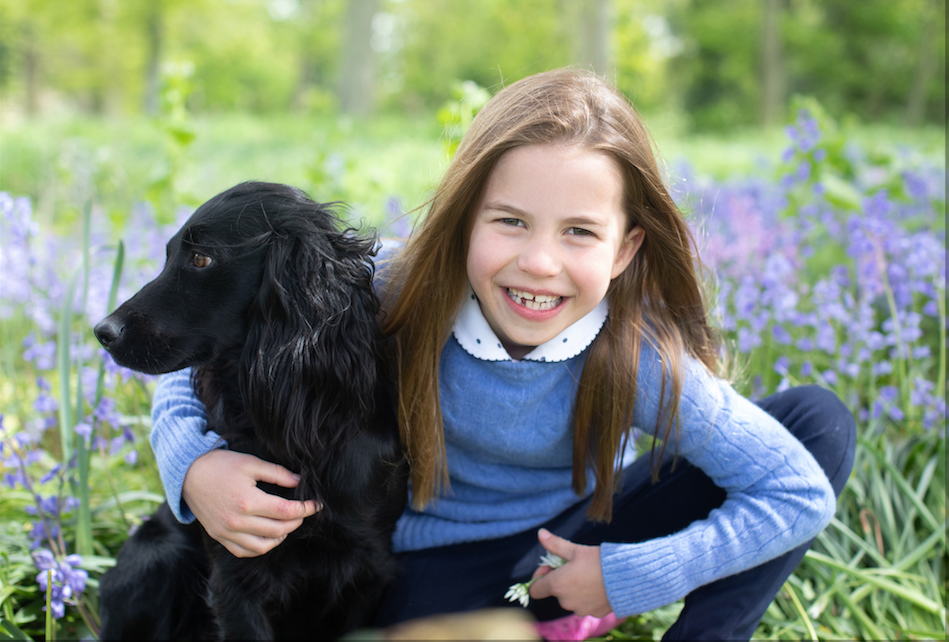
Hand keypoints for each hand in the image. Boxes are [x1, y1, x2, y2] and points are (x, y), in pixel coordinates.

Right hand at [182, 449, 319, 557]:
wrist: (188, 475)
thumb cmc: (220, 465)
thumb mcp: (251, 463)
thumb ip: (277, 473)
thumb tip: (299, 481)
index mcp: (247, 501)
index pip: (285, 511)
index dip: (305, 509)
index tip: (316, 504)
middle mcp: (237, 522)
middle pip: (278, 529)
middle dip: (296, 521)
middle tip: (303, 511)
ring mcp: (227, 532)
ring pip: (263, 546)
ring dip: (281, 536)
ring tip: (288, 524)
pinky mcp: (220, 537)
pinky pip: (244, 552)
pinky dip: (261, 547)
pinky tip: (269, 535)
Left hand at [528, 528, 611, 616]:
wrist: (626, 578)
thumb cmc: (599, 562)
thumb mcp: (575, 550)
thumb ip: (555, 544)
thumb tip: (540, 533)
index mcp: (556, 584)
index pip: (535, 589)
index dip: (540, 577)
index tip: (552, 566)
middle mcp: (565, 601)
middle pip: (555, 591)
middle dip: (561, 579)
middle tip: (575, 566)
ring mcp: (579, 609)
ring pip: (570, 598)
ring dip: (574, 588)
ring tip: (589, 574)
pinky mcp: (593, 613)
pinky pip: (585, 604)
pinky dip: (587, 596)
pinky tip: (598, 584)